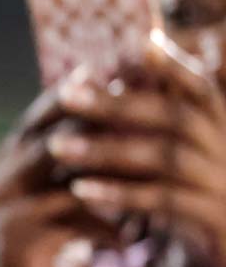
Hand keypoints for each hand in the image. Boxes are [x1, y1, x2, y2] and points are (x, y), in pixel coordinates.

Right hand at [0, 76, 117, 266]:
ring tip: (149, 161)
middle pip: (42, 140)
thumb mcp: (62, 226)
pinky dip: (105, 220)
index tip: (114, 75)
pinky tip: (132, 234)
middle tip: (136, 98)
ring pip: (57, 173)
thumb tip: (105, 139)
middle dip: (91, 119)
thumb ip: (68, 187)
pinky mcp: (12, 245)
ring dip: (107, 166)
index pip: (32, 129)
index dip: (71, 100)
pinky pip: (69, 215)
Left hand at [49, 35, 225, 266]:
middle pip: (178, 117)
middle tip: (67, 94)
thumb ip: (166, 125)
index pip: (202, 89)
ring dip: (108, 150)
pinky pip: (167, 202)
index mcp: (225, 131)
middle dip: (119, 104)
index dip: (173, 67)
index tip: (137, 44)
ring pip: (168, 157)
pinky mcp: (218, 221)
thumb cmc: (201, 208)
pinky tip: (81, 191)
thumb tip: (140, 67)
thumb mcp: (184, 164)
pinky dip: (122, 193)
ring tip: (57, 148)